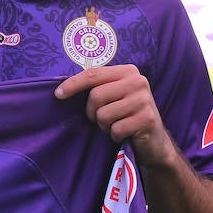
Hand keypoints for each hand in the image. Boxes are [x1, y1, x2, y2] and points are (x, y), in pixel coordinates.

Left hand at [54, 66, 176, 166]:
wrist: (154, 142)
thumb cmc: (127, 117)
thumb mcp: (115, 96)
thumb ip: (98, 88)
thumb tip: (63, 90)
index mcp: (128, 71)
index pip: (93, 74)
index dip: (73, 84)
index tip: (58, 95)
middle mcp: (138, 81)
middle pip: (96, 96)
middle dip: (93, 113)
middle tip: (102, 120)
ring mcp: (144, 100)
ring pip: (104, 114)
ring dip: (105, 126)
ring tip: (116, 126)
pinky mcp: (147, 119)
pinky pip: (116, 129)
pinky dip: (115, 136)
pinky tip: (125, 134)